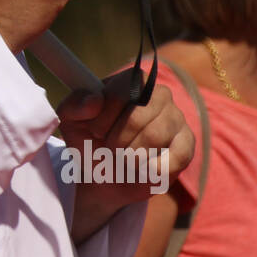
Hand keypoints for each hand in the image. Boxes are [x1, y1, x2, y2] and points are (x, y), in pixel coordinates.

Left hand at [56, 69, 194, 243]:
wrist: (102, 175)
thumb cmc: (88, 140)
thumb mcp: (70, 121)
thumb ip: (74, 105)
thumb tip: (95, 102)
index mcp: (130, 81)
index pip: (124, 90)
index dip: (106, 115)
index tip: (94, 130)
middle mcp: (158, 93)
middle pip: (138, 115)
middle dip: (116, 140)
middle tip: (109, 148)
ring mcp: (176, 117)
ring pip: (154, 136)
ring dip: (130, 156)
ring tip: (122, 159)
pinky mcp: (186, 144)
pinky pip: (176, 157)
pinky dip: (151, 169)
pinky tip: (142, 169)